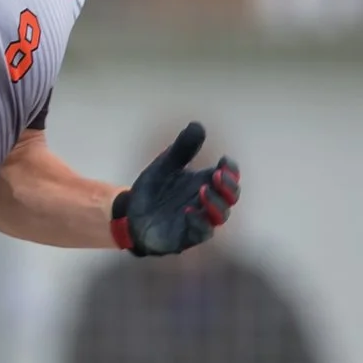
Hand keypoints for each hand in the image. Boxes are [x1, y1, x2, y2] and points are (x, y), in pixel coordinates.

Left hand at [111, 122, 240, 256]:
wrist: (131, 213)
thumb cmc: (154, 189)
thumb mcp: (165, 165)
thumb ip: (182, 149)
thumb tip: (198, 125)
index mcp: (206, 183)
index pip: (229, 177)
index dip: (231, 170)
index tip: (223, 160)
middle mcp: (207, 202)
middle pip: (231, 196)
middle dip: (228, 186)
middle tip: (216, 174)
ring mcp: (199, 220)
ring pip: (221, 216)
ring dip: (216, 203)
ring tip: (202, 190)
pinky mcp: (187, 236)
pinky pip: (201, 233)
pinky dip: (199, 222)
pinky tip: (189, 211)